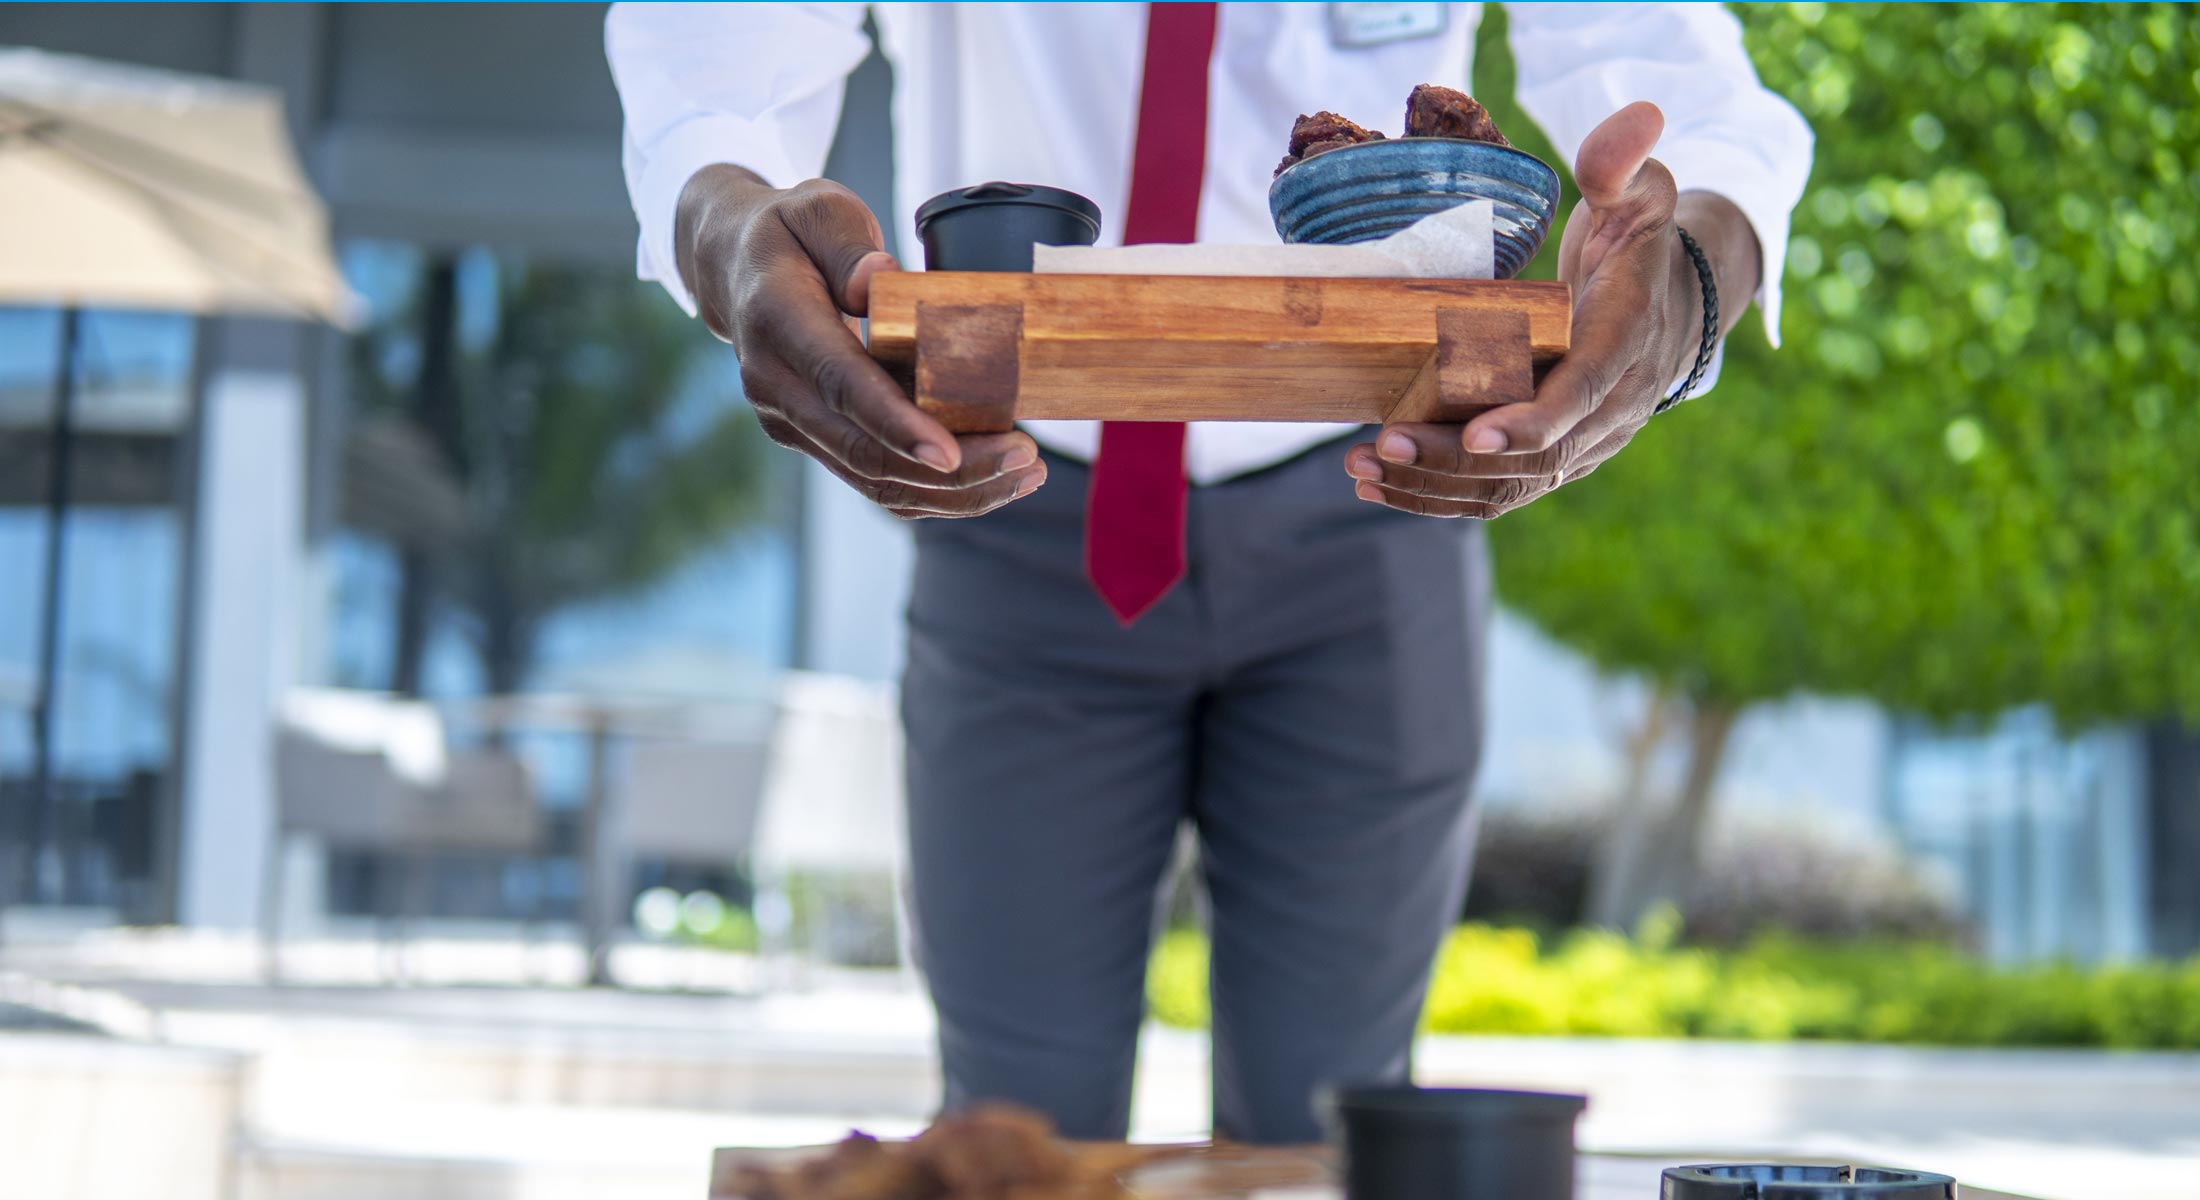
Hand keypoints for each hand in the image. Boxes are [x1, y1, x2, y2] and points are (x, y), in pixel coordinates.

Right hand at [676, 165, 1045, 517]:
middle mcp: (776, 385)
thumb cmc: (789, 231)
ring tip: (1024, 474)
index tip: (949, 454)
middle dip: (949, 470)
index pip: (840, 385)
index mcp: (777, 321)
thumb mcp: (817, 209)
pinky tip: (991, 481)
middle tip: (1024, 458)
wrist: (734, 267)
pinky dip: (933, 492)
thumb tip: (879, 282)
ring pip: (872, 479)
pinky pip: (873, 479)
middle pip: (864, 451)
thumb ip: (848, 245)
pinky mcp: (812, 438)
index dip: (895, 425)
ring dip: (951, 491)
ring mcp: (790, 420)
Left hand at [1344, 101, 1759, 517]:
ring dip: (1434, 487)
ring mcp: (1585, 442)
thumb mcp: (1643, 192)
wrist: (1673, 304)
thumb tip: (1633, 122)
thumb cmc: (1641, 242)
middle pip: (1535, 456)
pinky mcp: (1556, 459)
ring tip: (1360, 468)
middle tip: (1381, 445)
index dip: (1533, 421)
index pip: (1584, 394)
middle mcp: (1611, 406)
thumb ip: (1625, 163)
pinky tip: (1379, 483)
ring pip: (1511, 486)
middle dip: (1454, 460)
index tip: (1479, 435)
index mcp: (1628, 340)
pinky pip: (1498, 492)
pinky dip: (1439, 496)